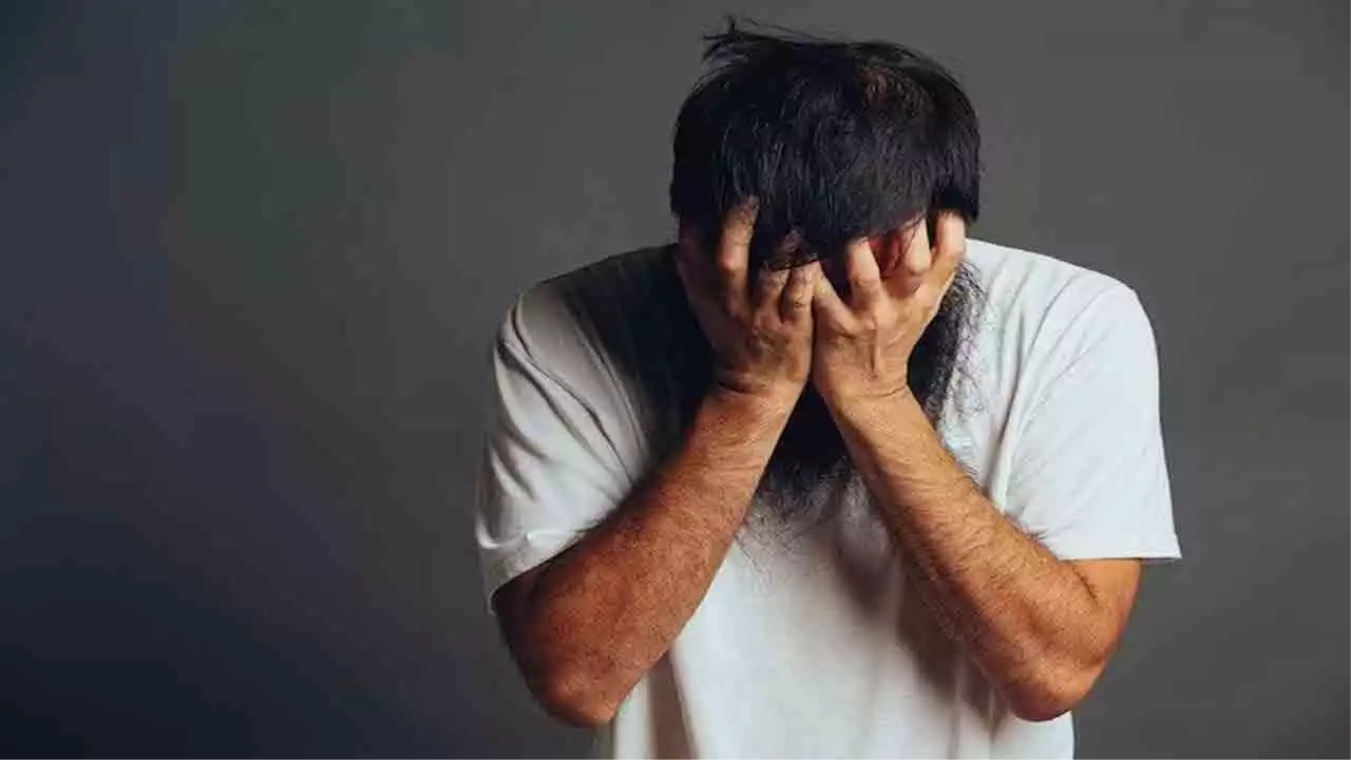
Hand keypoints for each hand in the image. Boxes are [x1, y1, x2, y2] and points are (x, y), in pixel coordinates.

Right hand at [675, 198, 822, 405]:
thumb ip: (693, 267)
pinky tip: (819, 251)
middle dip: (737, 229)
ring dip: (780, 250)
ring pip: (769, 277)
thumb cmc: (733, 338)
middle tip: (750, 195)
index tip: (706, 188)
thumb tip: (684, 223)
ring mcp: (764, 314)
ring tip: (793, 221)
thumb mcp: (704, 305)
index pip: (694, 250)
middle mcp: (733, 301)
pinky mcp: (794, 327)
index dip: (697, 221)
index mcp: (709, 292)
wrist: (754, 389)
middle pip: (728, 261)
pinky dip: (807, 274)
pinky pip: (800, 297)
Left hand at [810, 212, 965, 404]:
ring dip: (851, 246)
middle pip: (916, 261)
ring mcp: (871, 317)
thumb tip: (904, 212)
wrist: (869, 391)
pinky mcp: (838, 328)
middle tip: (884, 194)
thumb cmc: (890, 338)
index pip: (953, 253)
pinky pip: (822, 296)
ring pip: (865, 276)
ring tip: (835, 216)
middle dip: (904, 226)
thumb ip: (916, 264)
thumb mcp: (917, 304)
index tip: (936, 194)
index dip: (951, 222)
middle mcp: (905, 303)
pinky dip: (810, 273)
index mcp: (927, 293)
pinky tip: (797, 249)